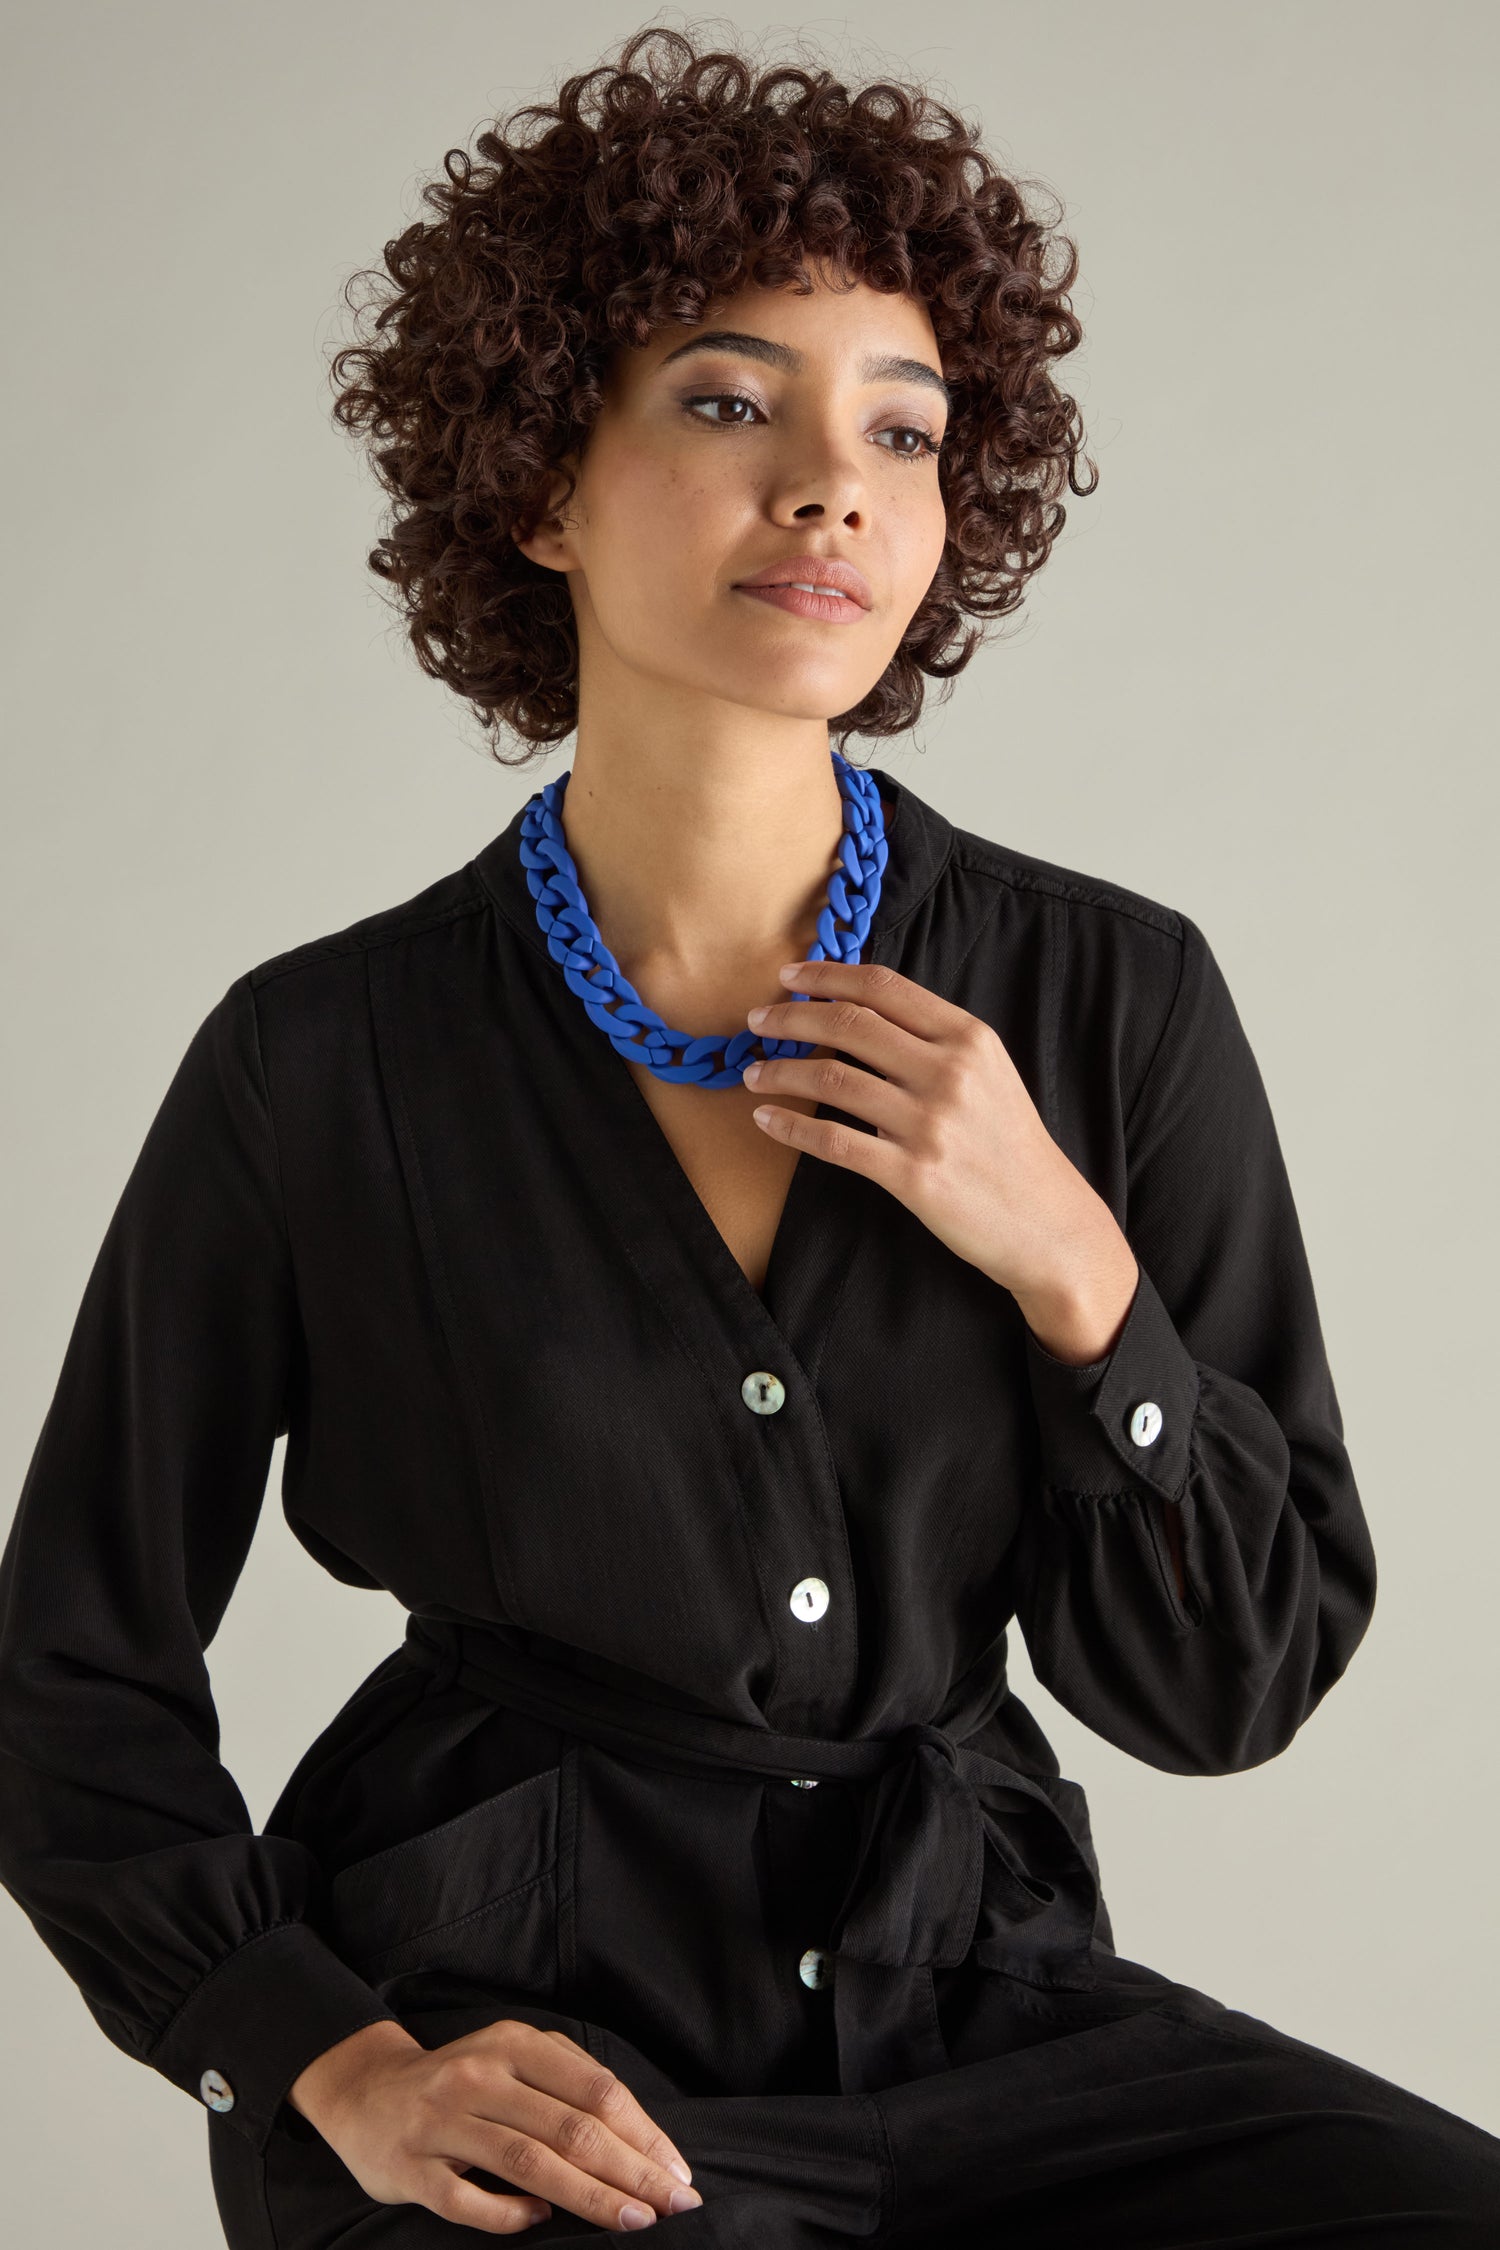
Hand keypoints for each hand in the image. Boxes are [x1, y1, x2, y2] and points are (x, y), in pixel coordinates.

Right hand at [287, 2016, 701, 2233]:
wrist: (366, 2093)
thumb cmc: (463, 2082)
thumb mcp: (513, 2059)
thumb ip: (568, 2084)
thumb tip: (640, 2142)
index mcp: (513, 2043)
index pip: (595, 2090)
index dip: (644, 2133)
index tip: (679, 2174)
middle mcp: (479, 2076)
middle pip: (570, 2129)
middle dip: (631, 2172)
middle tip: (674, 2206)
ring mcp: (442, 2122)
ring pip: (529, 2164)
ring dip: (589, 2197)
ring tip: (633, 2222)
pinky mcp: (411, 2168)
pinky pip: (468, 2201)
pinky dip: (511, 2215)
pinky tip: (541, 2222)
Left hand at [744, 957, 1138, 1365]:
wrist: (1045, 1221)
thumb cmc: (1010, 1146)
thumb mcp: (990, 1073)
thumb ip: (936, 1040)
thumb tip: (863, 1010)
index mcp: (969, 1038)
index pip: (884, 987)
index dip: (828, 976)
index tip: (788, 977)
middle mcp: (949, 1073)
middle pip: (849, 1025)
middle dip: (791, 1017)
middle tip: (756, 1020)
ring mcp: (930, 1124)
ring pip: (832, 1080)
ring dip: (781, 1072)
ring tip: (754, 1073)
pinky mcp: (912, 1174)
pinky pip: (834, 1142)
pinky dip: (790, 1127)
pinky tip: (765, 1119)